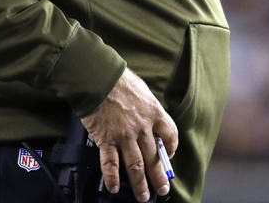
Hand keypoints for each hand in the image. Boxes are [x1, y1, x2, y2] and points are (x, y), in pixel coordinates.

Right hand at [80, 68, 177, 201]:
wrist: (97, 77)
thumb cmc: (117, 79)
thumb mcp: (141, 90)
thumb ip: (146, 106)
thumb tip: (147, 114)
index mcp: (155, 114)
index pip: (170, 136)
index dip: (171, 149)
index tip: (168, 155)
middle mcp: (142, 129)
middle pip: (154, 157)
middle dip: (159, 176)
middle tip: (162, 189)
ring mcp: (124, 136)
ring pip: (135, 165)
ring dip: (140, 183)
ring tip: (143, 196)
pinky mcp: (106, 139)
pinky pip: (110, 162)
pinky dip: (112, 177)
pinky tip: (113, 187)